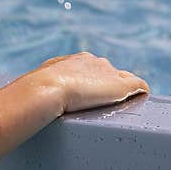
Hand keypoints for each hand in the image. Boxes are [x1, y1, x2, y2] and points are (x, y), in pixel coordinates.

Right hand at [29, 52, 148, 113]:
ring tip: (118, 109)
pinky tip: (138, 105)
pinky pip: (140, 87)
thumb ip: (44, 86)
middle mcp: (95, 62)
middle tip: (100, 105)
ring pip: (124, 80)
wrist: (45, 89)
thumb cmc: (35, 89)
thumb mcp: (39, 83)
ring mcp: (109, 73)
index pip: (91, 69)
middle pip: (109, 73)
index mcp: (75, 60)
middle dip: (107, 86)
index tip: (87, 96)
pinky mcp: (122, 86)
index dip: (91, 83)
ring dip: (122, 92)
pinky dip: (140, 94)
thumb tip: (29, 97)